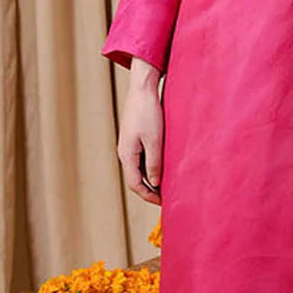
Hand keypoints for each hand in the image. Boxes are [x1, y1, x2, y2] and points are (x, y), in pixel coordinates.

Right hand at [117, 59, 163, 204]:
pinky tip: (164, 167)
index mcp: (127, 155)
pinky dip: (151, 167)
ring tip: (167, 184)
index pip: (135, 184)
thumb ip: (154, 163)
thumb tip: (155, 183)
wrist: (142, 90)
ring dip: (151, 178)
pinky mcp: (135, 138)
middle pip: (136, 179)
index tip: (163, 203)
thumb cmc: (148, 113)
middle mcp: (125, 153)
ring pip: (139, 169)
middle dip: (150, 190)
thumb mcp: (154, 140)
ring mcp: (129, 146)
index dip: (149, 196)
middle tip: (166, 197)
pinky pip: (142, 159)